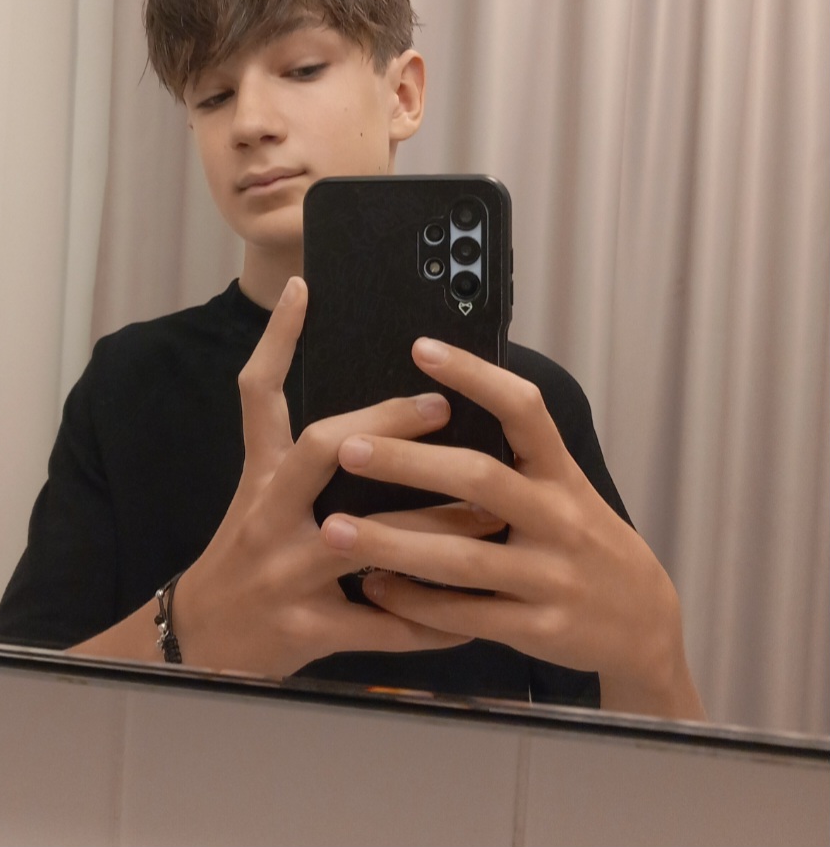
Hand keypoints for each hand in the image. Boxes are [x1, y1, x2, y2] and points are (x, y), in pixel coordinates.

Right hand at [173, 281, 495, 676]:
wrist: (199, 643)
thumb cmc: (242, 556)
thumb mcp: (254, 495)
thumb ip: (295, 456)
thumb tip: (359, 418)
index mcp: (262, 477)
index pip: (258, 394)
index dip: (277, 339)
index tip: (305, 288)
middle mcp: (270, 514)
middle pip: (322, 447)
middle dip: (386, 423)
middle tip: (442, 406)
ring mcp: (287, 572)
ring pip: (369, 536)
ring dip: (436, 525)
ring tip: (493, 513)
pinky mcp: (307, 629)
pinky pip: (382, 626)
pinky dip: (432, 622)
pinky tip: (473, 618)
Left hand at [320, 337, 705, 719]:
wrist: (645, 625)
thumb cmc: (584, 542)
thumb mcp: (566, 489)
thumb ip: (517, 456)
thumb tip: (438, 405)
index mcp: (561, 474)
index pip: (524, 410)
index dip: (475, 375)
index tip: (421, 348)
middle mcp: (560, 518)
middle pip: (480, 480)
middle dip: (409, 463)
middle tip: (346, 448)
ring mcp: (552, 577)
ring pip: (463, 557)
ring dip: (393, 542)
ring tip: (334, 529)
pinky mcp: (539, 629)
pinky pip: (466, 615)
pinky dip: (415, 602)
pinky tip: (372, 587)